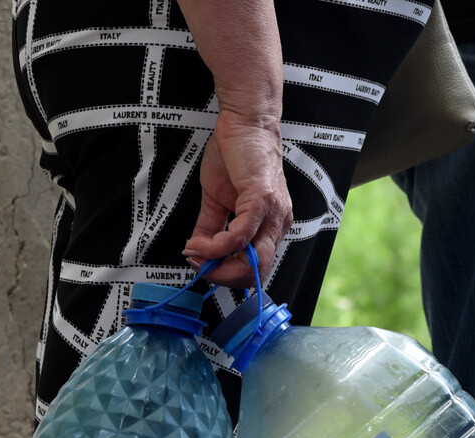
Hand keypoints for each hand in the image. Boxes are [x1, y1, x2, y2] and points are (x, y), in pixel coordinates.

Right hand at [181, 108, 290, 288]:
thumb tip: (197, 248)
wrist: (246, 122)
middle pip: (257, 271)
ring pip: (253, 260)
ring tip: (197, 254)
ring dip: (220, 265)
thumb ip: (211, 226)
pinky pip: (242, 235)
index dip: (228, 274)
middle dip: (224, 277)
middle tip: (199, 266)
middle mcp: (278, 224)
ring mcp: (273, 213)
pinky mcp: (262, 199)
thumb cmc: (236, 155)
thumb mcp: (218, 198)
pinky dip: (218, 245)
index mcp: (270, 226)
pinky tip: (200, 242)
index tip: (202, 265)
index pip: (256, 267)